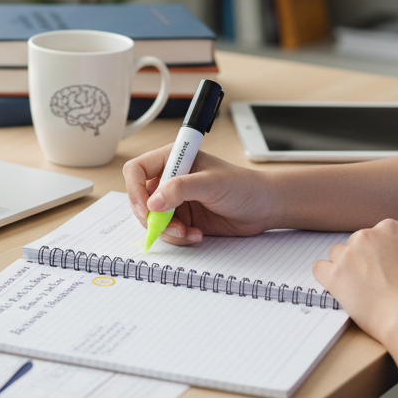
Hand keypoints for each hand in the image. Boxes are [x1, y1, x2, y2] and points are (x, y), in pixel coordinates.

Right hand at [122, 148, 275, 245]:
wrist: (263, 207)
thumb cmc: (243, 186)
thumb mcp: (211, 183)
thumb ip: (180, 189)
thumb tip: (152, 202)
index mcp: (173, 159)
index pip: (137, 170)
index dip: (134, 190)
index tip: (145, 209)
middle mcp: (170, 179)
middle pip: (140, 199)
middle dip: (153, 217)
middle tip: (173, 227)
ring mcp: (175, 201)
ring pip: (152, 220)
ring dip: (167, 231)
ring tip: (189, 232)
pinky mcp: (183, 219)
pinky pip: (167, 232)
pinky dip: (178, 238)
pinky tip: (197, 235)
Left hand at [311, 219, 397, 345]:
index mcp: (391, 229)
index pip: (377, 234)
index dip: (381, 253)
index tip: (385, 267)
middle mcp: (366, 236)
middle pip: (356, 244)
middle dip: (363, 260)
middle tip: (375, 282)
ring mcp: (348, 255)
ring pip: (337, 255)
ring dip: (345, 268)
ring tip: (360, 289)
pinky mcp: (334, 276)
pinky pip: (319, 269)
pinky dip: (327, 278)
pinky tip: (339, 288)